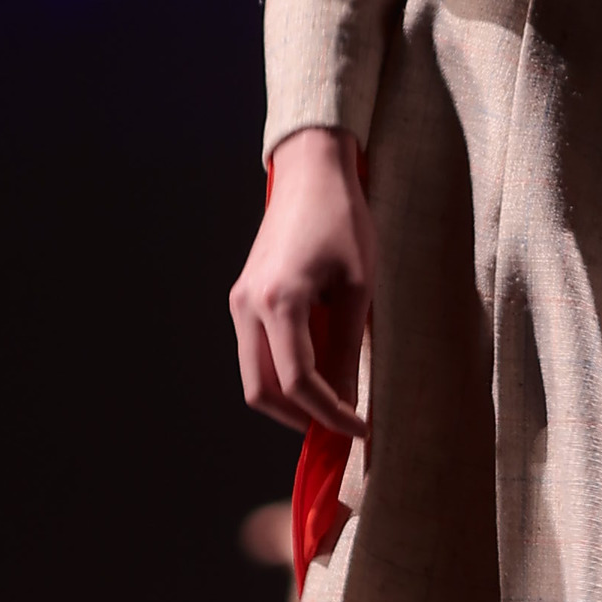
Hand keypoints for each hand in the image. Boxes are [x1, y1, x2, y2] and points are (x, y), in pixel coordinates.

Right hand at [229, 126, 371, 437]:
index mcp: (279, 301)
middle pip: (261, 391)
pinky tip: (319, 368)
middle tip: (342, 426)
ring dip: (290, 399)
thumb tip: (347, 399)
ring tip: (334, 400)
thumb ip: (347, 348)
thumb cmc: (343, 220)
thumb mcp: (359, 287)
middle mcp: (248, 305)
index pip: (298, 382)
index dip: (330, 414)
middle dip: (301, 418)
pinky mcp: (244, 297)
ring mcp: (240, 301)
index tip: (361, 428)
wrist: (311, 172)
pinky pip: (256, 351)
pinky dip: (283, 372)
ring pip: (254, 375)